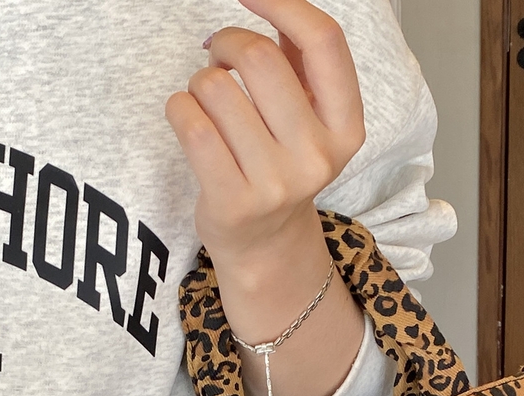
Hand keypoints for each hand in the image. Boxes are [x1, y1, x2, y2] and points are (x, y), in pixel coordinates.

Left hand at [165, 0, 366, 266]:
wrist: (265, 243)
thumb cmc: (280, 163)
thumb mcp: (308, 116)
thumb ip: (299, 59)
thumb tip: (270, 0)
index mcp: (345, 128)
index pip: (324, 42)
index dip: (283, 3)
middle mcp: (316, 157)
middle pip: (258, 57)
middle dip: (226, 44)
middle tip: (219, 60)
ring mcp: (275, 184)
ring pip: (214, 87)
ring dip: (199, 84)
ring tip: (209, 106)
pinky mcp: (232, 200)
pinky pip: (190, 122)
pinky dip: (179, 109)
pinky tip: (190, 121)